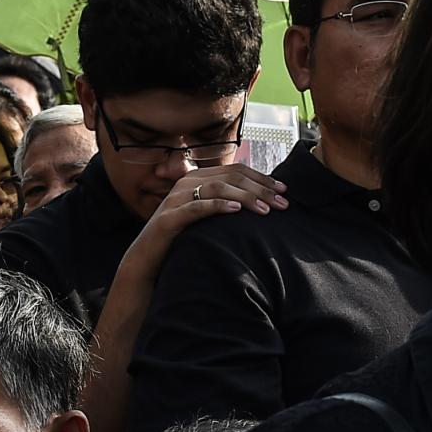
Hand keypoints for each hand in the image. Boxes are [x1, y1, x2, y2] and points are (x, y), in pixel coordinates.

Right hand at [136, 161, 286, 253]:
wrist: (146, 261)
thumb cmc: (180, 240)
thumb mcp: (204, 218)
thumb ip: (223, 205)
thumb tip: (257, 203)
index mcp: (197, 179)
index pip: (236, 170)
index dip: (262, 178)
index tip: (284, 190)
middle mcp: (186, 183)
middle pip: (231, 177)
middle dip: (260, 189)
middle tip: (283, 203)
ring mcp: (176, 199)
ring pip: (217, 188)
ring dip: (246, 197)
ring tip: (265, 210)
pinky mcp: (169, 218)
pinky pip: (197, 207)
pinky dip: (219, 206)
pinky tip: (237, 210)